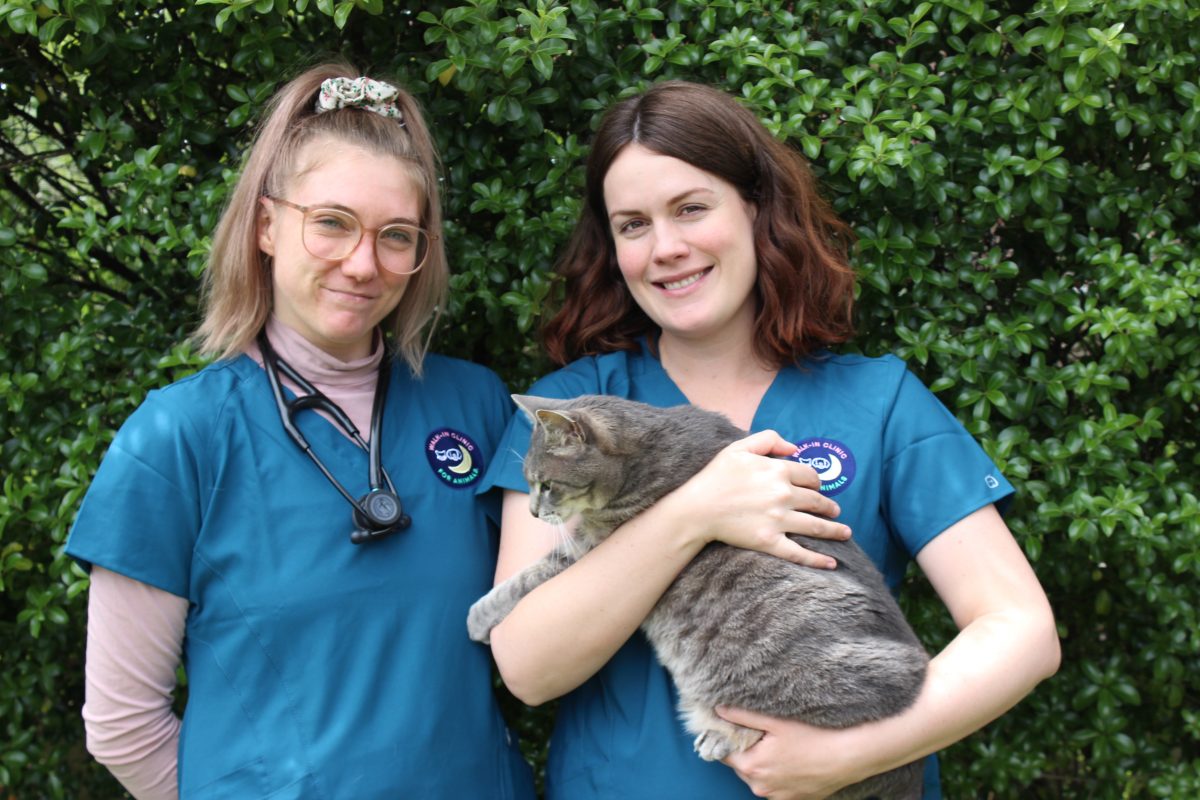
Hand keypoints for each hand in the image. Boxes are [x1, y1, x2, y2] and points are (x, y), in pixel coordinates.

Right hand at [671, 430, 850, 568]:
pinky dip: (818, 560)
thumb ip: (769, 440)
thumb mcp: (739, 447)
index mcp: (778, 470)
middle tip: (835, 511)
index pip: (810, 475)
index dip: (817, 481)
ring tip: (845, 532)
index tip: (818, 486)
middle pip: (817, 500)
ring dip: (834, 530)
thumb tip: (794, 447)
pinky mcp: (770, 541)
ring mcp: (778, 520)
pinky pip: (799, 553)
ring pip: (816, 526)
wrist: (696, 508)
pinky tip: (832, 563)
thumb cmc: (715, 476)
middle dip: (829, 506)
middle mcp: (783, 494)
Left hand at [717, 706, 859, 799]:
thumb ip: (743, 716)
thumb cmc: (813, 737)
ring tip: (778, 747)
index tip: (733, 728)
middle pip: (741, 766)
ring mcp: (776, 797)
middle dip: (746, 750)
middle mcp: (760, 787)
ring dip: (762, 764)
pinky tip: (790, 761)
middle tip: (761, 734)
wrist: (846, 757)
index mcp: (752, 767)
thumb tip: (719, 710)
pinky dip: (776, 775)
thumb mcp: (775, 722)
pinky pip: (774, 787)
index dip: (726, 739)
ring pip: (757, 777)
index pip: (724, 754)